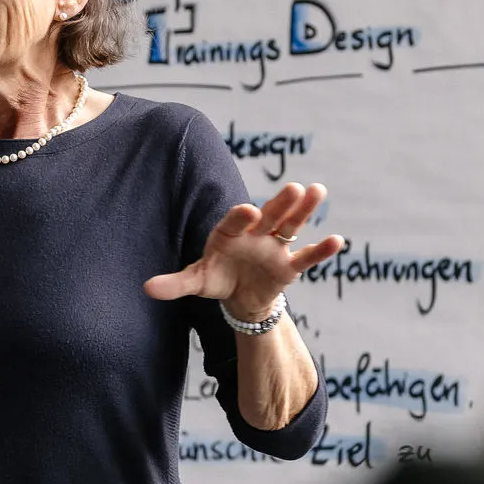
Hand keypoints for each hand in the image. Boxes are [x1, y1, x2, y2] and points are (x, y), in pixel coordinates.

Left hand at [145, 182, 346, 319]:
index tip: (249, 210)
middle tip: (295, 187)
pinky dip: (320, 249)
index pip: (235, 220)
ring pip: (291, 225)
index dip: (241, 215)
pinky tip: (337, 241)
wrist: (239, 297)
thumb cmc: (216, 279)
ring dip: (304, 210)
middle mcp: (255, 233)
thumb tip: (147, 289)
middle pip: (270, 214)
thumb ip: (175, 283)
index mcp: (229, 232)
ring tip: (318, 191)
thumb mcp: (196, 282)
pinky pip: (306, 256)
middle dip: (280, 202)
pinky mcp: (289, 265)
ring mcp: (275, 246)